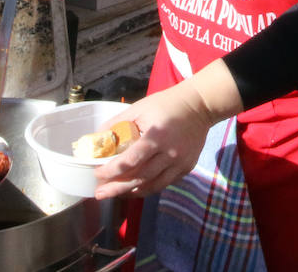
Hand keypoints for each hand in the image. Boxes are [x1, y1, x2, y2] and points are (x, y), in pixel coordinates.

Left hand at [93, 81, 214, 198]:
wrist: (199, 105)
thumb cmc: (166, 104)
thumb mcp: (138, 108)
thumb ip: (117, 124)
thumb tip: (98, 139)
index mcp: (156, 136)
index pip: (130, 161)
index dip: (111, 171)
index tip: (97, 173)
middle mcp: (169, 153)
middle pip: (139, 178)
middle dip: (117, 188)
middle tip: (100, 194)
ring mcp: (180, 162)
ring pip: (152, 186)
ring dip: (132, 192)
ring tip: (116, 194)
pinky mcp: (187, 167)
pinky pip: (165, 183)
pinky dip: (149, 188)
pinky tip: (136, 187)